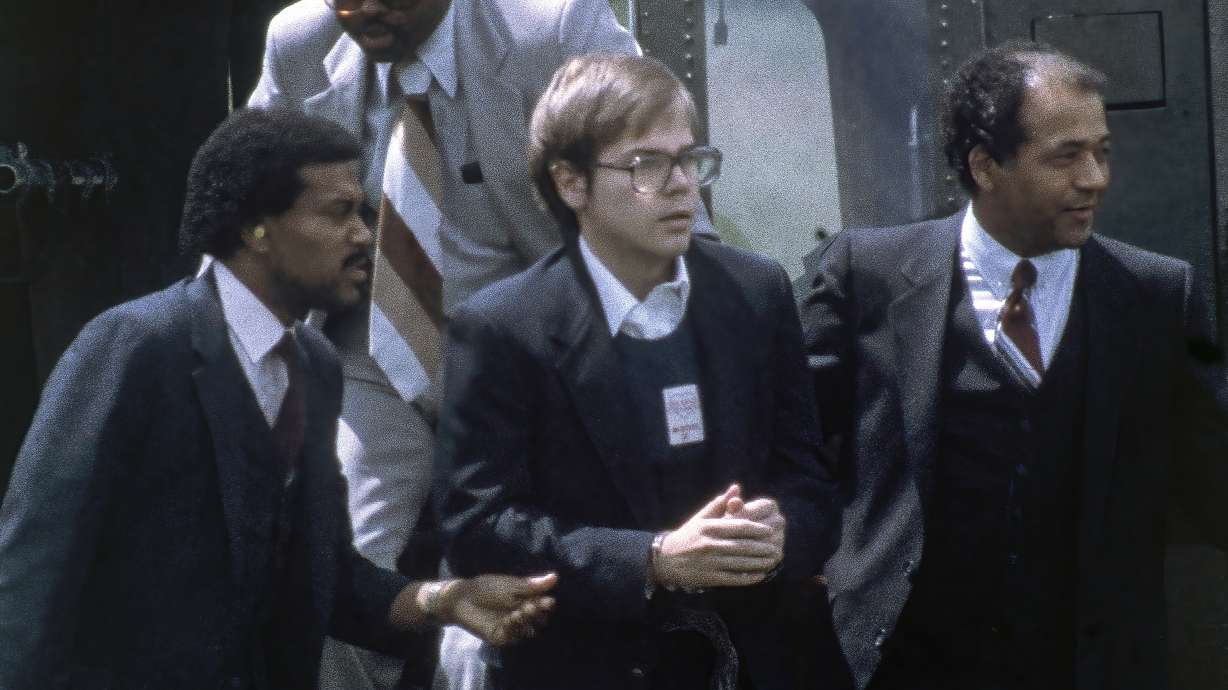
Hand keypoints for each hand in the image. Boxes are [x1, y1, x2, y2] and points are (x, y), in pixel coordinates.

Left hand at [433, 573, 556, 645]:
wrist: (462, 597)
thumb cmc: (486, 587)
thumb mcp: (511, 585)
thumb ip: (531, 585)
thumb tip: (555, 577)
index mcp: (525, 601)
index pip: (541, 606)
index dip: (545, 605)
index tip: (549, 601)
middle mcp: (520, 616)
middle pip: (537, 620)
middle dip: (538, 614)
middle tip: (534, 606)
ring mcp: (510, 628)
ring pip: (527, 629)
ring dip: (527, 620)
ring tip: (522, 610)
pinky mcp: (500, 637)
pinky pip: (513, 636)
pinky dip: (514, 627)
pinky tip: (512, 618)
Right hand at [654, 485, 781, 589]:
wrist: (664, 560)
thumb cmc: (687, 536)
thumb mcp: (700, 518)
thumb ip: (719, 504)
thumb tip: (737, 488)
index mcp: (709, 527)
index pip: (738, 527)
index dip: (757, 529)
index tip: (770, 531)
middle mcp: (710, 544)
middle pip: (742, 546)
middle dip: (761, 547)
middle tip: (775, 548)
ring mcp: (710, 562)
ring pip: (740, 563)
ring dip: (758, 562)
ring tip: (772, 561)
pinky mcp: (710, 577)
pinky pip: (733, 578)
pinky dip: (748, 578)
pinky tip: (759, 575)